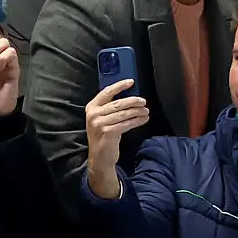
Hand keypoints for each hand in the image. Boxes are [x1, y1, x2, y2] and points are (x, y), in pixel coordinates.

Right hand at [85, 79, 148, 198]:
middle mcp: (93, 114)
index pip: (107, 92)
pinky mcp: (108, 132)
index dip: (120, 86)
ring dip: (138, 111)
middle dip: (134, 101)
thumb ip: (111, 107)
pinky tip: (143, 119)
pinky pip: (126, 123)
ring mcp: (99, 124)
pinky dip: (137, 121)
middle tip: (144, 101)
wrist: (100, 156)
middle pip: (118, 103)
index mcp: (91, 107)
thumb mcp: (103, 118)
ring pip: (124, 113)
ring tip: (146, 111)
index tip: (131, 82)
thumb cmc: (104, 134)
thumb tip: (131, 96)